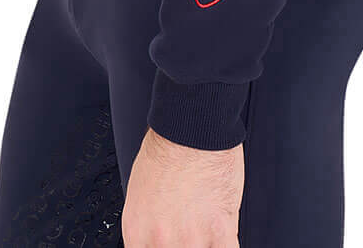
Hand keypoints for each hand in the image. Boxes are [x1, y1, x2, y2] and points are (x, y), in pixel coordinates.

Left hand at [120, 126, 243, 245]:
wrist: (191, 126)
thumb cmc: (167, 147)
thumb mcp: (140, 191)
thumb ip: (149, 226)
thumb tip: (158, 239)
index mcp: (137, 231)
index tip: (169, 243)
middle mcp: (162, 241)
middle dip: (183, 244)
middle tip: (188, 231)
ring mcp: (191, 239)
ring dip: (204, 243)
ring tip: (204, 227)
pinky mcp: (220, 231)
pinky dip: (225, 246)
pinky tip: (222, 237)